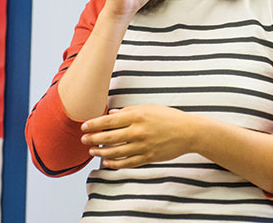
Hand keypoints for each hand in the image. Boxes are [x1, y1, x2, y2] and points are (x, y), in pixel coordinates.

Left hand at [80, 105, 200, 168]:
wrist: (189, 132)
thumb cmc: (169, 117)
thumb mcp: (149, 108)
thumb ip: (129, 111)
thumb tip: (110, 114)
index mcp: (138, 116)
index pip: (109, 121)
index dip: (94, 124)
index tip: (84, 127)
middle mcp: (138, 131)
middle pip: (109, 137)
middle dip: (93, 139)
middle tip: (83, 140)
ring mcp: (143, 146)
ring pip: (115, 152)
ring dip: (101, 153)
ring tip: (92, 152)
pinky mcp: (148, 157)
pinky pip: (127, 163)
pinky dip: (115, 164)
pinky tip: (107, 163)